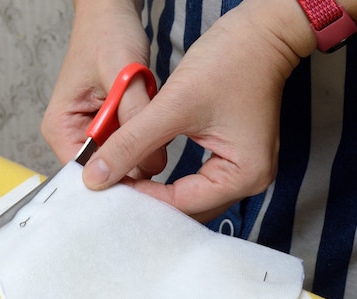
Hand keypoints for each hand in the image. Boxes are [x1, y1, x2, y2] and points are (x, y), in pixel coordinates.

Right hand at [41, 0, 166, 178]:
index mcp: (60, 128)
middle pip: (103, 172)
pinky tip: (159, 135)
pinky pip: (129, 146)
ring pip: (120, 161)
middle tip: (161, 167)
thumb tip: (152, 164)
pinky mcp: (110, 127)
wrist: (112, 13)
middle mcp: (71, 135)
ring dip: (142, 153)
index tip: (145, 189)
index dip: (114, 183)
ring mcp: (91, 132)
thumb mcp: (122, 75)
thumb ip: (135, 119)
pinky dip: (145, 142)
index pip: (83, 174)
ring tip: (161, 144)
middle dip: (132, 170)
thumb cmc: (107, 35)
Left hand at [81, 0, 315, 221]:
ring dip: (155, 192)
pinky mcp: (231, 157)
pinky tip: (141, 173)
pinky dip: (167, 180)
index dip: (139, 197)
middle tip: (109, 187)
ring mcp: (241, 170)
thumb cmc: (229, 61)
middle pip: (186, 208)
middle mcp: (248, 181)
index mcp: (243, 175)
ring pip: (188, 197)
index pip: (180, 204)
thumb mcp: (172, 106)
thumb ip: (131, 144)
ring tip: (120, 182)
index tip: (104, 186)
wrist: (260, 32)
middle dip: (147, 201)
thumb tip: (96, 177)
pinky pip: (193, 181)